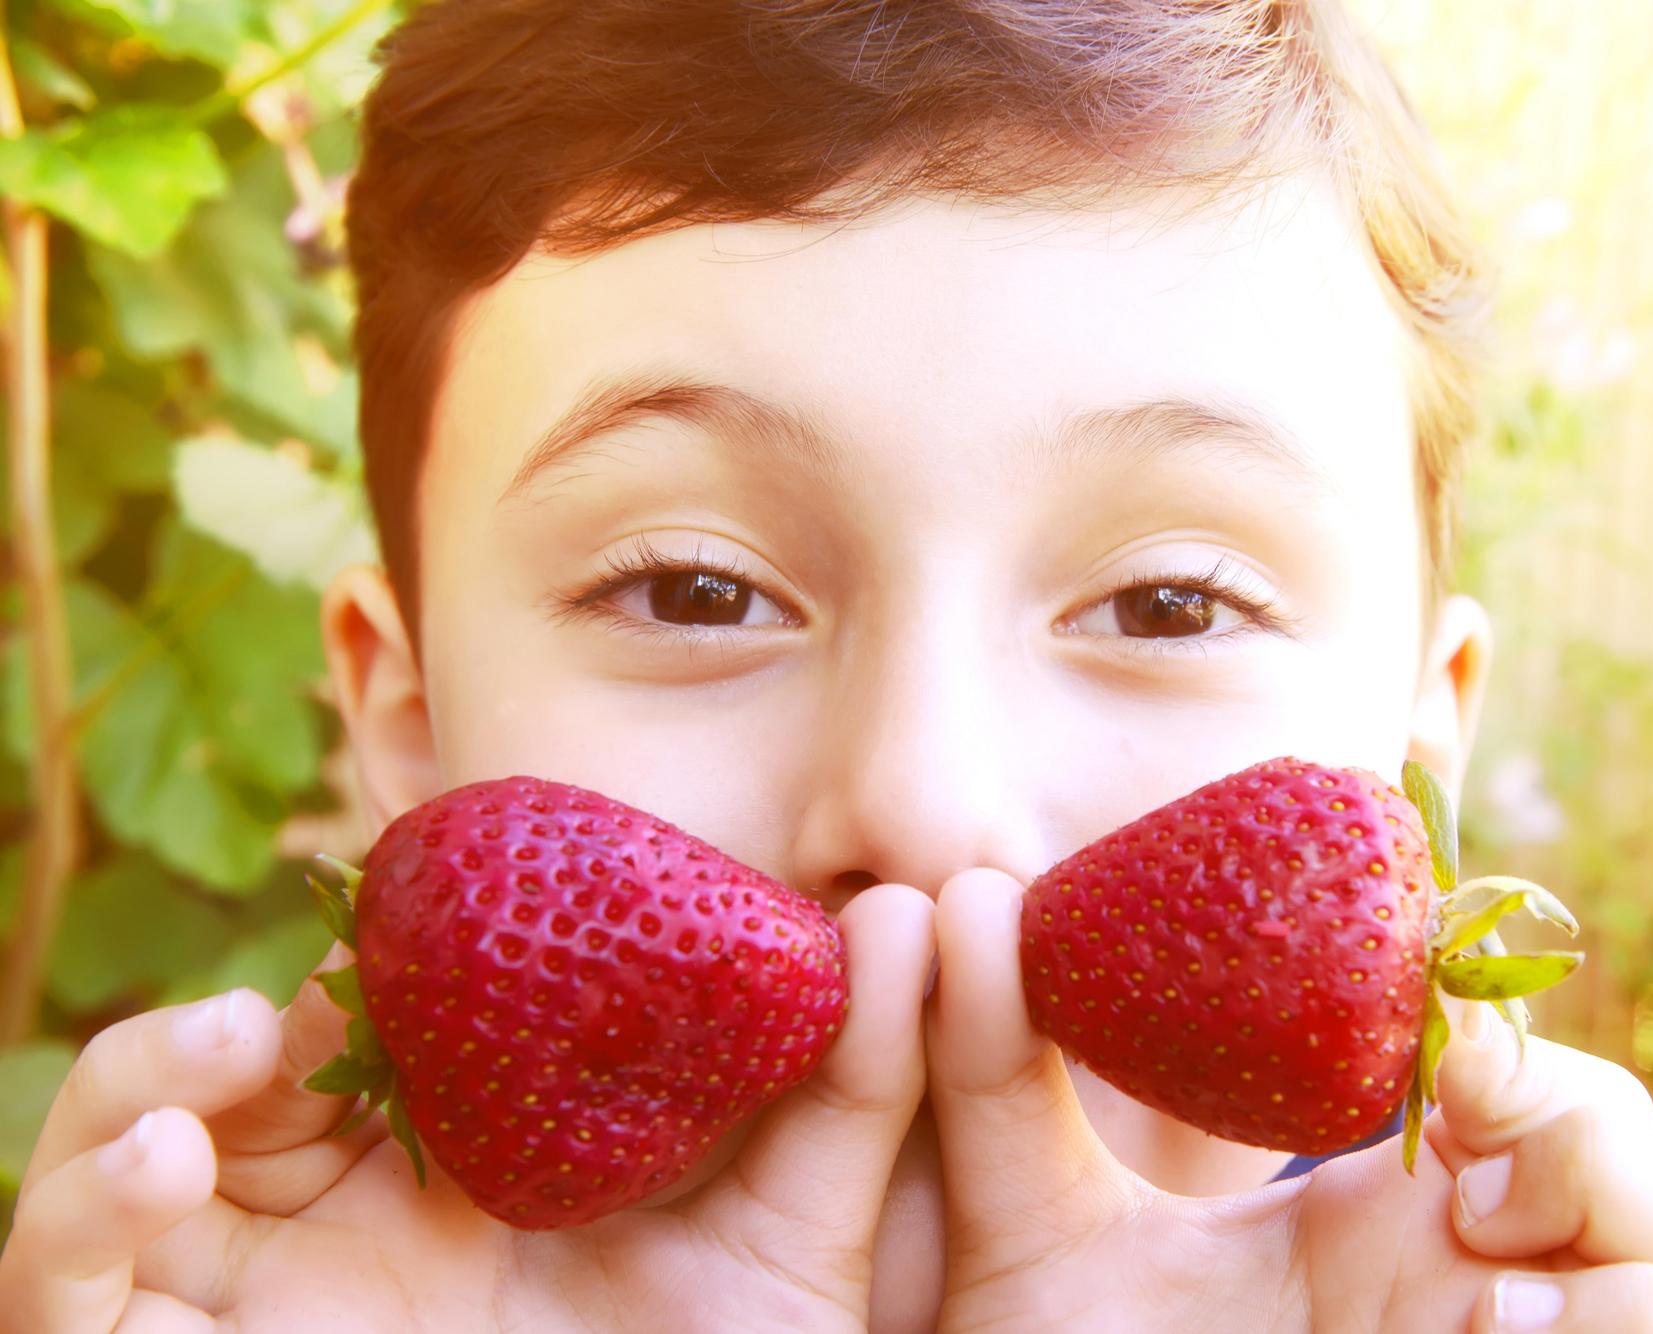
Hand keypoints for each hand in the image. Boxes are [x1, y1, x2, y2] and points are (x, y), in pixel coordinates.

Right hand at [0, 884, 933, 1333]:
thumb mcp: (800, 1244)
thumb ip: (854, 1088)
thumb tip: (912, 909)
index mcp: (460, 1171)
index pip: (380, 1027)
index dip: (382, 951)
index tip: (427, 893)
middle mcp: (336, 1229)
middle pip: (230, 1082)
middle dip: (248, 1010)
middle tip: (323, 982)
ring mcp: (246, 1308)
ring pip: (114, 1165)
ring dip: (138, 1082)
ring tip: (233, 1042)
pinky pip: (61, 1295)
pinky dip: (73, 1217)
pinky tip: (159, 1170)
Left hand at [926, 868, 1652, 1332]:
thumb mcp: (1027, 1238)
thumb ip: (992, 1078)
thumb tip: (958, 895)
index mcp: (1379, 1214)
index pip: (1526, 1075)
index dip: (1503, 1026)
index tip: (1430, 1038)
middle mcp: (1482, 1281)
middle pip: (1648, 1147)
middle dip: (1590, 1126)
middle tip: (1461, 1167)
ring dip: (1626, 1234)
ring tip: (1477, 1286)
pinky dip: (1632, 1319)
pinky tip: (1492, 1328)